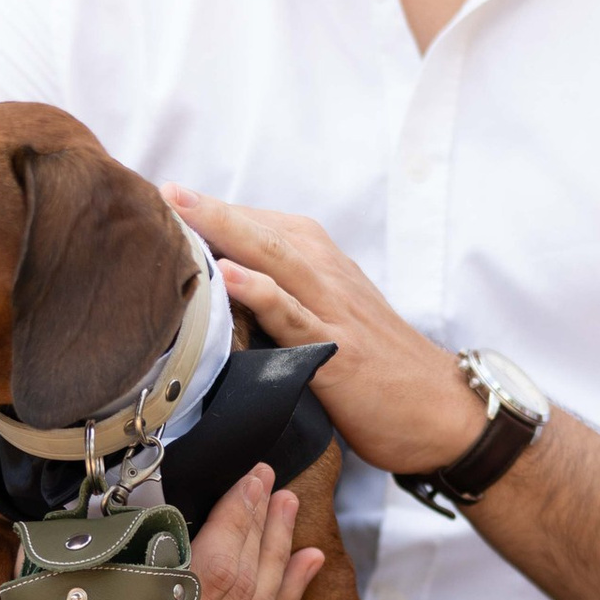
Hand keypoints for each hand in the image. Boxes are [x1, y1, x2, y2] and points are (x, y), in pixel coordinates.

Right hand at [38, 464, 321, 599]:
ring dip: (279, 559)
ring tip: (289, 513)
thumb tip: (170, 497)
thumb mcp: (61, 566)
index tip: (252, 478)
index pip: (210, 573)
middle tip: (275, 486)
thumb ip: (116, 542)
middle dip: (263, 531)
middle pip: (238, 592)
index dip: (238, 520)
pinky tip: (305, 564)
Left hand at [167, 189, 484, 478]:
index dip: (209, 214)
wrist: (440, 410)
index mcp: (320, 261)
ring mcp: (332, 309)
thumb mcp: (331, 315)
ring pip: (274, 258)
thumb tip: (218, 291)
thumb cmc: (380, 367)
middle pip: (260, 230)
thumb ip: (284, 295)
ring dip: (226, 229)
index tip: (159, 201)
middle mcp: (326, 273)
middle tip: (160, 189)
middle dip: (208, 208)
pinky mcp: (336, 351)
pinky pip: (294, 315)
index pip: (257, 225)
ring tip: (181, 208)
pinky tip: (229, 276)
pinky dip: (261, 292)